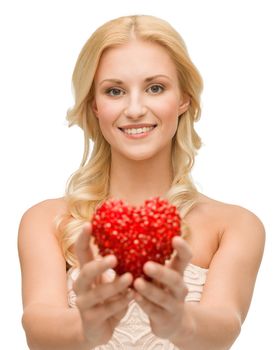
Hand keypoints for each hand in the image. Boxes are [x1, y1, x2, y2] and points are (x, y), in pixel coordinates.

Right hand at [73, 223, 133, 346]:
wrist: (96, 330)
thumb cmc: (108, 298)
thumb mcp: (111, 279)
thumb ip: (118, 265)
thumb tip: (134, 238)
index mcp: (86, 271)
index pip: (81, 251)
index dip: (83, 238)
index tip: (89, 224)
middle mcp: (81, 285)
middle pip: (85, 271)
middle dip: (99, 264)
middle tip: (114, 258)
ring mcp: (84, 303)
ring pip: (97, 292)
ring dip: (115, 285)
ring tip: (130, 278)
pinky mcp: (91, 319)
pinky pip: (107, 309)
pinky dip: (121, 302)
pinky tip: (132, 296)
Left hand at [133, 236, 191, 338]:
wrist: (173, 323)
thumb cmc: (162, 290)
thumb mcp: (161, 275)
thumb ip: (152, 259)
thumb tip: (129, 235)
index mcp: (178, 272)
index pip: (185, 258)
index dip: (182, 248)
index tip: (174, 238)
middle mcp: (179, 288)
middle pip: (175, 279)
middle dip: (161, 272)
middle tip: (146, 265)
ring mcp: (174, 304)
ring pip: (164, 297)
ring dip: (150, 290)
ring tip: (137, 282)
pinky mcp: (165, 319)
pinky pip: (154, 311)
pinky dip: (144, 303)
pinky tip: (134, 296)